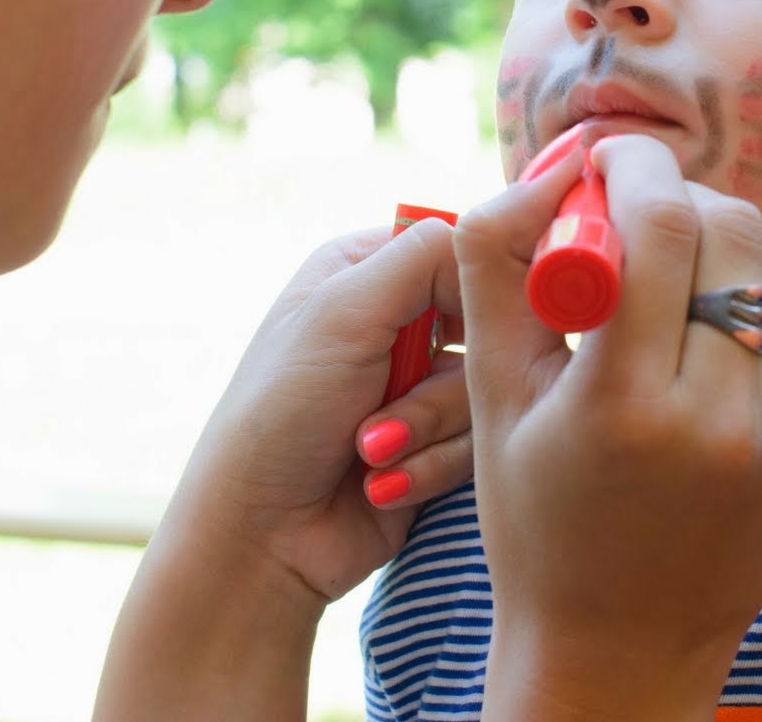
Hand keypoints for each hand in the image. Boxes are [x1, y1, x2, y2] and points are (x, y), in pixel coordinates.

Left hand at [165, 219, 474, 602]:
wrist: (260, 537)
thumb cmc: (282, 412)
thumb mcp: (345, 313)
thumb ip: (424, 256)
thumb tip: (501, 224)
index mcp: (364, 269)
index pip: (457, 248)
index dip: (476, 286)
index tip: (475, 323)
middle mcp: (393, 320)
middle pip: (484, 323)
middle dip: (436, 380)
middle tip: (385, 402)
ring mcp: (416, 385)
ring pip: (486, 387)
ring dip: (426, 428)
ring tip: (370, 452)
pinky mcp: (436, 444)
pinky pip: (478, 440)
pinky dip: (431, 465)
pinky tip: (381, 484)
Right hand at [458, 135, 761, 719]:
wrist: (621, 649)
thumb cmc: (536, 518)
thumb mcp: (492, 397)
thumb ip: (499, 266)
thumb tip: (547, 166)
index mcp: (628, 408)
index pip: (662, 226)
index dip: (630, 165)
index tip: (598, 159)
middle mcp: (723, 418)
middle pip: (729, 226)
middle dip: (672, 194)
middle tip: (620, 214)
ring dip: (710, 236)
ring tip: (653, 274)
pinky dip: (740, 294)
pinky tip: (690, 333)